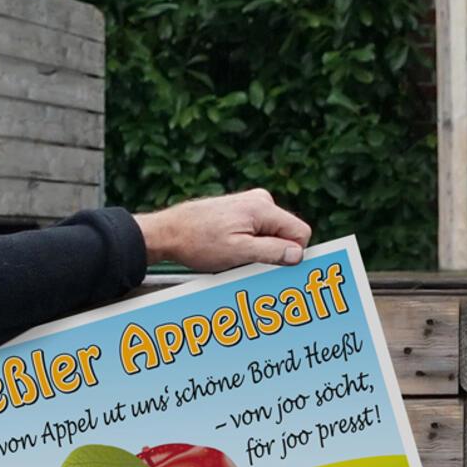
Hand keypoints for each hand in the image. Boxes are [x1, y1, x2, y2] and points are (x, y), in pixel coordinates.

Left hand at [133, 189, 311, 272]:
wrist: (166, 233)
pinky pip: (255, 231)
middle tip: (244, 264)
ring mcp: (248, 204)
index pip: (301, 233)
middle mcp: (260, 200)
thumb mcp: (237, 252)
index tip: (270, 266)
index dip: (289, 254)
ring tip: (231, 257)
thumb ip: (271, 251)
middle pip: (285, 233)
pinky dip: (246, 244)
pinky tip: (227, 250)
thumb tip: (298, 255)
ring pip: (270, 234)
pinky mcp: (238, 211)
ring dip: (257, 250)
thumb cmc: (196, 242)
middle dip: (271, 252)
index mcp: (263, 207)